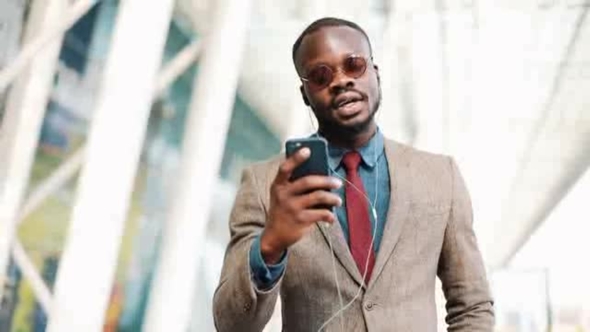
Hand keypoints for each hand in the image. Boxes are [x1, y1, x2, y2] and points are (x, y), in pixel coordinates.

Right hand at [260, 147, 342, 263]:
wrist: (274, 236)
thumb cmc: (283, 210)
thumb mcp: (283, 196)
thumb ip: (295, 185)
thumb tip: (322, 176)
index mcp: (278, 185)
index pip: (285, 168)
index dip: (296, 158)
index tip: (308, 150)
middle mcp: (283, 195)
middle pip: (308, 182)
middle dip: (326, 180)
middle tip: (337, 183)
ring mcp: (291, 208)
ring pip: (318, 197)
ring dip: (332, 198)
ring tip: (338, 200)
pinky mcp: (300, 220)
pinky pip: (321, 213)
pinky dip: (329, 215)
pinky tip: (331, 216)